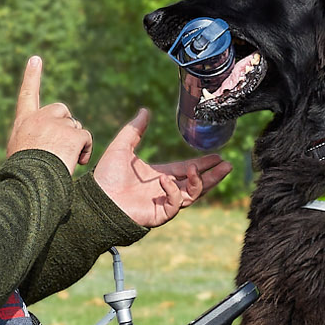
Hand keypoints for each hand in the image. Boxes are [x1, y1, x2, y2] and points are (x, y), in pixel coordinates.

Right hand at [5, 56, 92, 172]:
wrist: (29, 183)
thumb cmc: (22, 174)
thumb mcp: (18, 152)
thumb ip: (30, 139)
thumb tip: (42, 142)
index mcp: (24, 123)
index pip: (27, 94)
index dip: (32, 77)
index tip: (35, 59)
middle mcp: (39, 118)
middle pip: (61, 110)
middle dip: (67, 124)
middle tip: (62, 147)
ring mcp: (56, 124)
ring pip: (76, 127)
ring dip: (75, 143)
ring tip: (64, 161)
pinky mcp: (72, 134)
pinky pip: (86, 138)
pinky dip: (85, 150)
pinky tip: (77, 162)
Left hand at [93, 108, 232, 227]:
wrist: (96, 198)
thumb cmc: (105, 176)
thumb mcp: (122, 147)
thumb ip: (135, 129)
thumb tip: (145, 110)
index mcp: (160, 175)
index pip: (186, 169)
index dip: (203, 164)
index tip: (217, 156)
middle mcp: (165, 190)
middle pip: (196, 184)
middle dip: (213, 176)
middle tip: (227, 165)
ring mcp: (164, 203)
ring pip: (192, 195)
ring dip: (199, 182)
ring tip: (198, 170)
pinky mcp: (159, 214)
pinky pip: (175, 204)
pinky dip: (173, 191)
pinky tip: (165, 180)